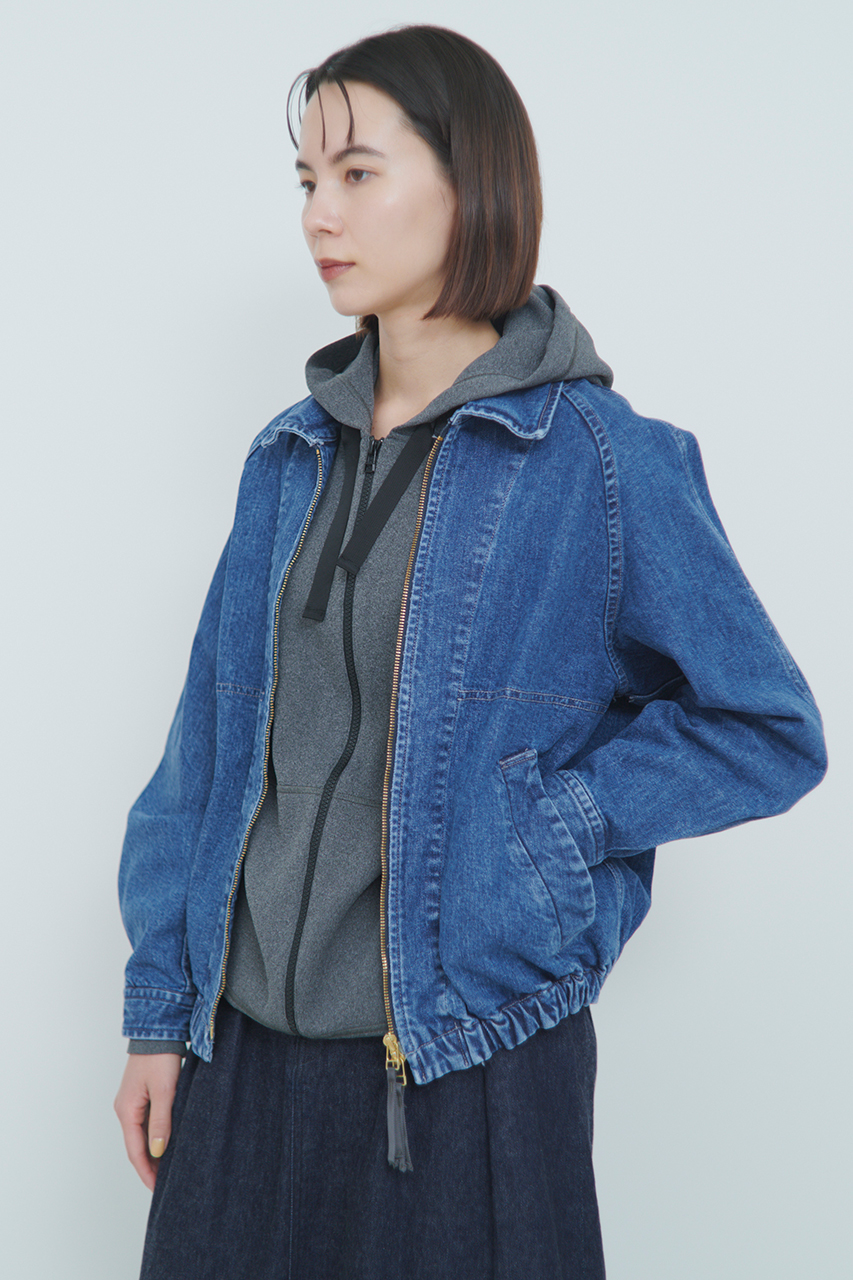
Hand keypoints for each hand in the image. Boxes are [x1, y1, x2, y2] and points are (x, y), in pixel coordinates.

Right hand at [114, 1053, 182, 1190]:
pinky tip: (168, 1141)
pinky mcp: (141, 1095)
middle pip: (136, 1146)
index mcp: (127, 1111)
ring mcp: (133, 1102)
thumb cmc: (160, 1058)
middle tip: (166, 1182)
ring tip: (169, 1166)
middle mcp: (126, 1109)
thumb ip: (161, 1122)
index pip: (135, 1151)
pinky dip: (156, 1135)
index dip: (147, 1172)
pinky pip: (146, 1122)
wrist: (158, 1030)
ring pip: (142, 1134)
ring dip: (153, 1151)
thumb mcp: (164, 1091)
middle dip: (150, 1165)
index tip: (158, 1188)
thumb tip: (157, 1152)